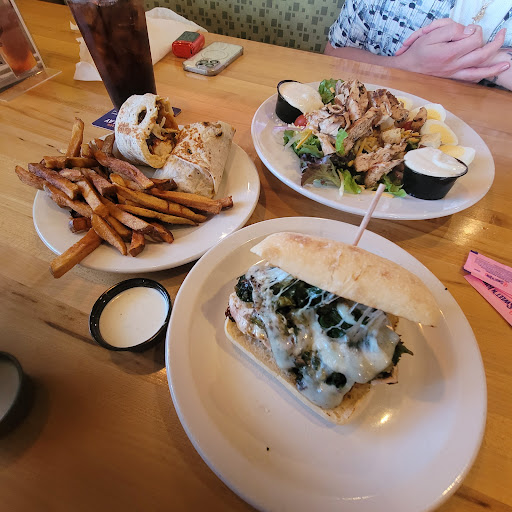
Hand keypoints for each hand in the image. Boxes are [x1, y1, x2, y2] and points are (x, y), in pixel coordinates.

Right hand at [393, 19, 508, 81]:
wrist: (405, 70)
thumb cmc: (416, 52)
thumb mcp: (429, 35)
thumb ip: (450, 31)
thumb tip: (467, 31)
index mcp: (449, 53)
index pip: (473, 39)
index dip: (474, 30)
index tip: (467, 29)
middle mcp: (454, 65)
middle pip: (481, 54)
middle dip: (495, 43)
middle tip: (503, 33)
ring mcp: (454, 74)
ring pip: (479, 70)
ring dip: (495, 67)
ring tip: (507, 62)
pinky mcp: (452, 79)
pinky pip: (471, 79)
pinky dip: (483, 76)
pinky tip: (490, 73)